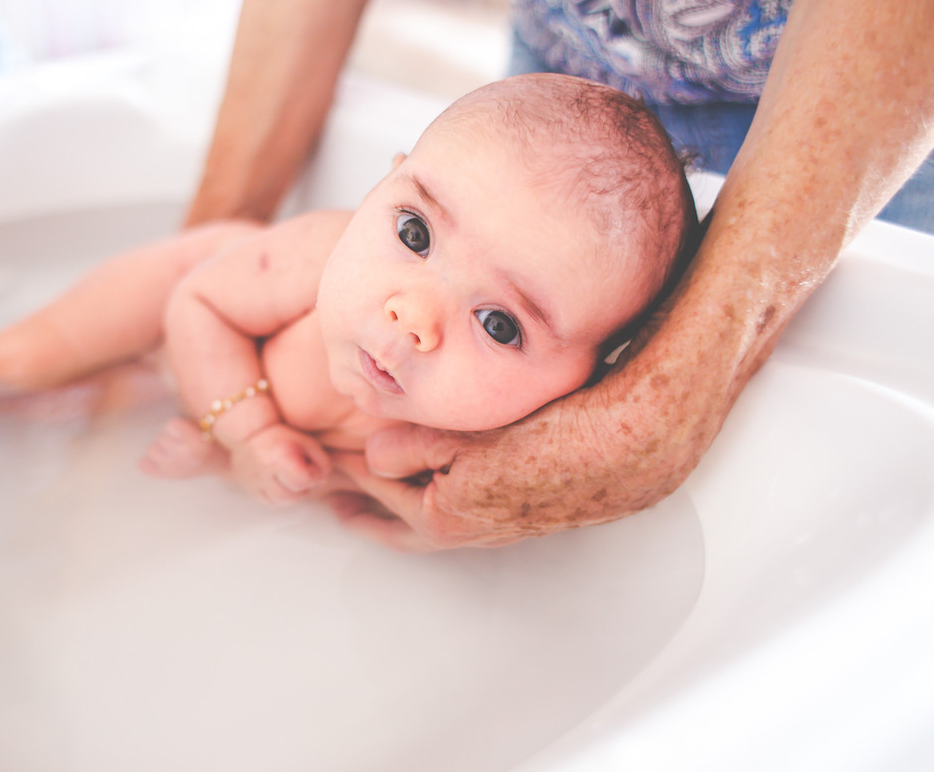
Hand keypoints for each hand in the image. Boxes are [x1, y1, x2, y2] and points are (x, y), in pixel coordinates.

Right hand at [228, 423, 331, 504]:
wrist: (247, 431)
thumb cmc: (282, 433)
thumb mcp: (307, 441)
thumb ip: (322, 460)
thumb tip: (322, 481)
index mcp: (278, 457)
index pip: (303, 481)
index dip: (312, 474)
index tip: (308, 463)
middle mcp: (263, 472)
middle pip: (293, 495)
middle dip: (302, 485)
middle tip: (301, 469)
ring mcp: (253, 482)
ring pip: (282, 501)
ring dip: (292, 491)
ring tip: (292, 474)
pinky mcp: (249, 488)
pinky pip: (271, 501)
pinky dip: (280, 495)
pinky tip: (281, 480)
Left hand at [341, 377, 708, 550]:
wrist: (641, 444)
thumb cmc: (561, 430)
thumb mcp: (471, 431)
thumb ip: (412, 443)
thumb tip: (370, 452)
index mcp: (448, 513)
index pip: (379, 490)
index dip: (346, 470)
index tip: (320, 456)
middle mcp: (473, 530)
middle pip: (400, 523)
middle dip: (363, 512)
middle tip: (330, 506)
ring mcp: (502, 524)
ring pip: (433, 521)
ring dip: (397, 510)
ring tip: (371, 499)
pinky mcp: (529, 510)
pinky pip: (464, 513)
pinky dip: (436, 501)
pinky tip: (442, 484)